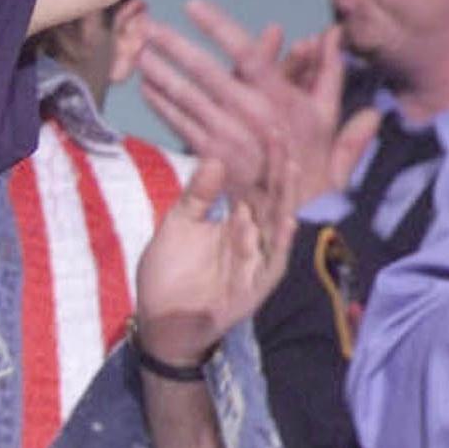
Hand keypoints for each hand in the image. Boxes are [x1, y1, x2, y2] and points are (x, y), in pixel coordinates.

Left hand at [133, 133, 301, 367]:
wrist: (159, 319)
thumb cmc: (170, 272)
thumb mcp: (178, 225)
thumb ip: (198, 195)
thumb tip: (216, 157)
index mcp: (236, 220)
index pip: (256, 184)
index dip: (263, 160)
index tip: (269, 128)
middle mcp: (253, 237)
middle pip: (272, 198)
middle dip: (278, 169)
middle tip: (281, 136)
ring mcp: (257, 261)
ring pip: (277, 225)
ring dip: (284, 198)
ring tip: (289, 168)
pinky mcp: (256, 286)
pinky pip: (273, 262)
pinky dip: (279, 241)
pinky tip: (286, 220)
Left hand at [139, 0, 374, 205]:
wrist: (297, 214)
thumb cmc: (313, 159)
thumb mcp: (327, 115)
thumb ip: (328, 71)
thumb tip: (331, 31)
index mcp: (283, 99)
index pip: (248, 55)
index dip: (219, 28)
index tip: (193, 5)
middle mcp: (255, 117)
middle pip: (209, 74)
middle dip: (176, 47)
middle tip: (149, 26)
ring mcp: (231, 139)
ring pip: (189, 100)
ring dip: (162, 74)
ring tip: (139, 53)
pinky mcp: (213, 159)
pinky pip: (182, 127)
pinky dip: (163, 107)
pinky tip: (147, 89)